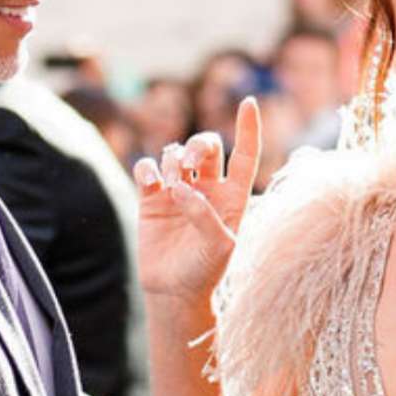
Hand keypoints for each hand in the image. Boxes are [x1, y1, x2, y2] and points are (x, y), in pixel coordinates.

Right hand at [134, 98, 261, 305]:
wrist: (173, 291)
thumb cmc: (204, 272)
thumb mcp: (219, 248)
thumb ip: (206, 216)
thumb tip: (182, 189)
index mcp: (233, 196)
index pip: (245, 154)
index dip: (248, 129)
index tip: (247, 103)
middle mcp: (207, 188)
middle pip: (206, 146)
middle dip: (198, 145)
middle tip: (189, 162)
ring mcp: (178, 190)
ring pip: (175, 153)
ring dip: (173, 161)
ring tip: (170, 184)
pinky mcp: (151, 198)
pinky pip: (147, 168)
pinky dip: (147, 168)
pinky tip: (150, 182)